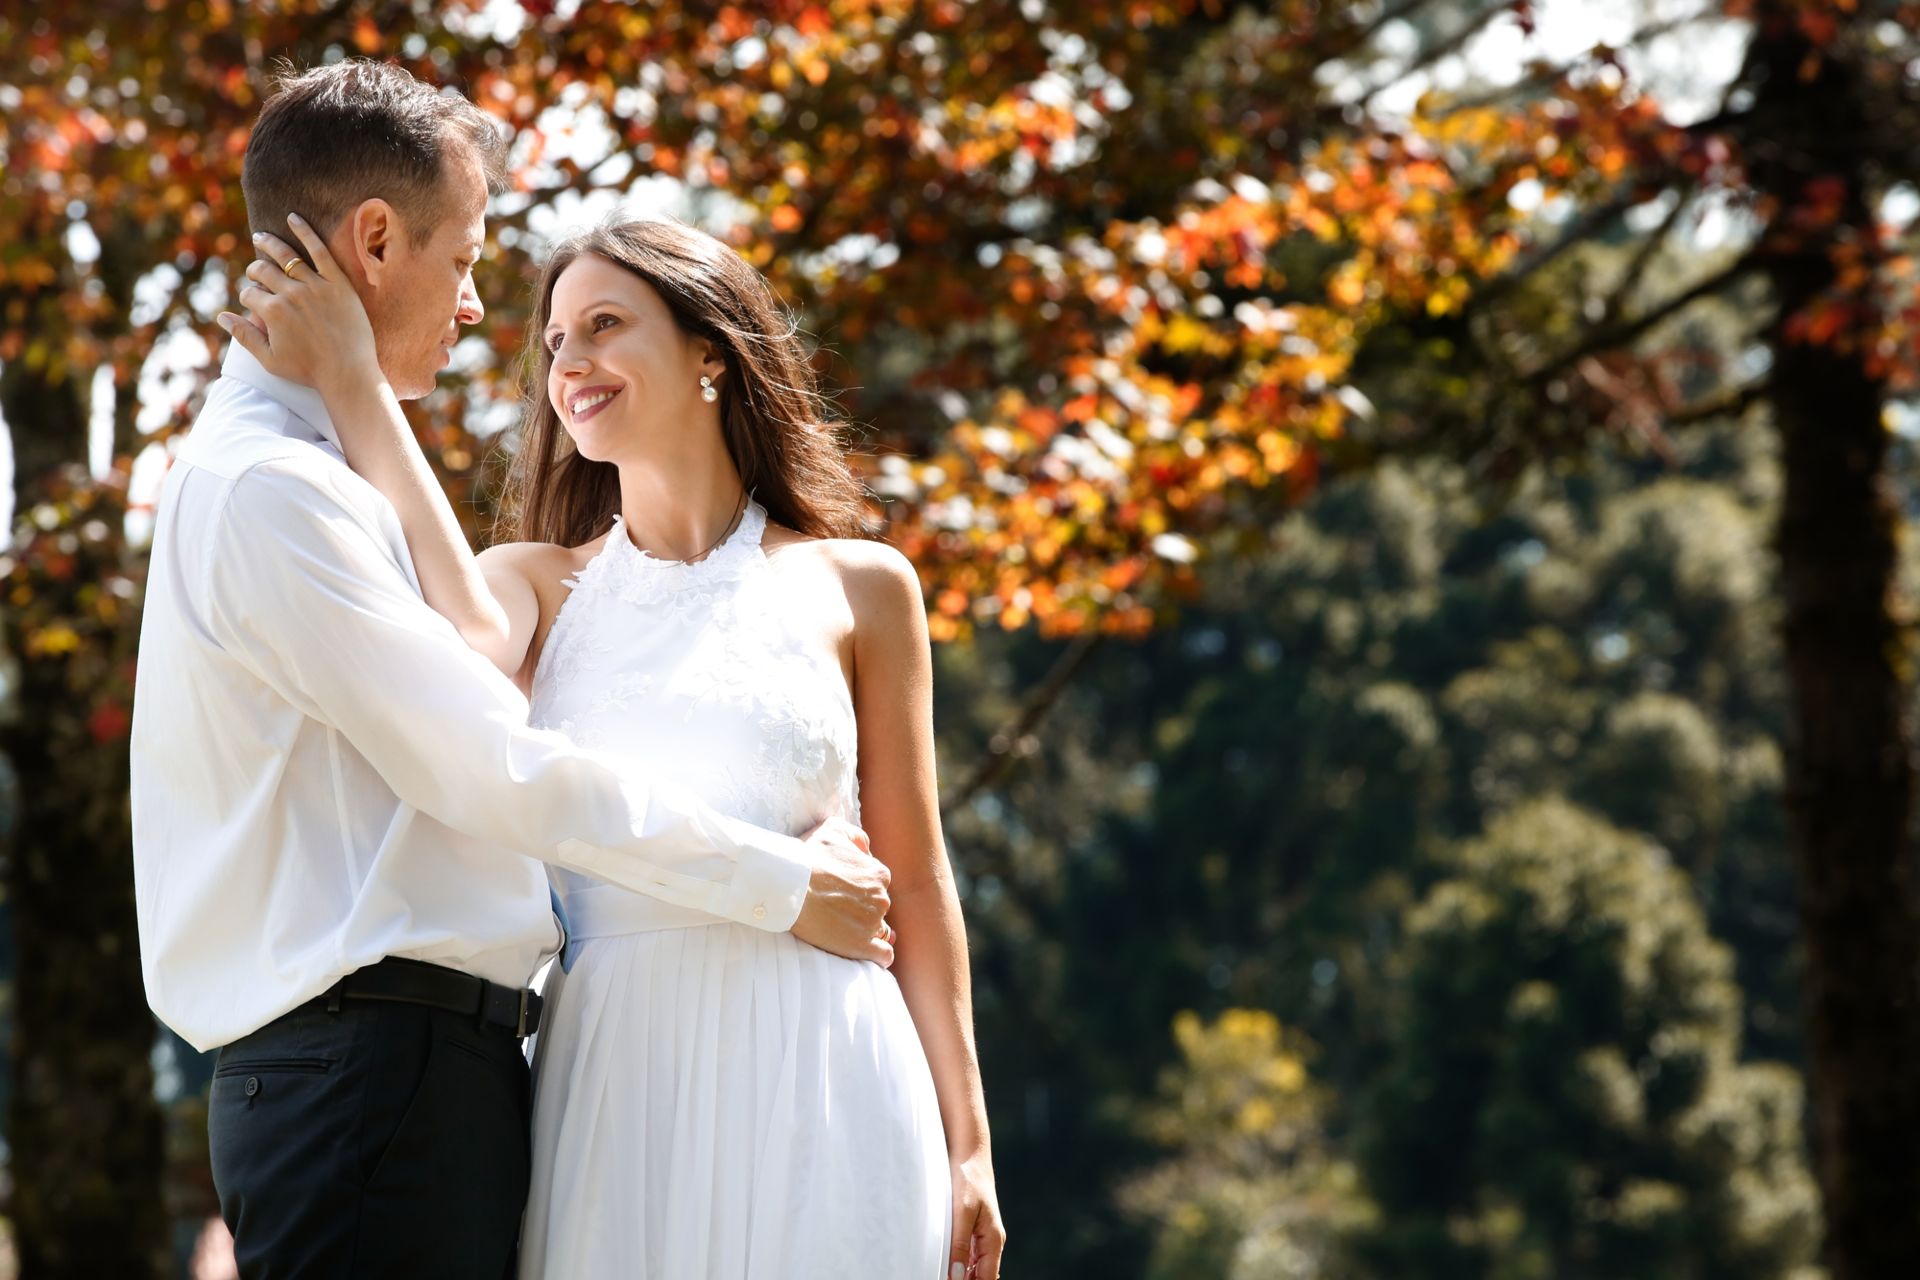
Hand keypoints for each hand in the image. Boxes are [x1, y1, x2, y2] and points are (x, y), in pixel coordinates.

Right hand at [217, 214, 381, 404]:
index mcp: (272, 311)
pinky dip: (305, 232)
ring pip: (286, 256)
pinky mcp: (338, 282)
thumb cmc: (309, 370)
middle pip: (263, 271)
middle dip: (255, 270)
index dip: (248, 297)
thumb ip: (244, 335)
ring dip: (269, 244)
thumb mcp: (270, 359)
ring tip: (261, 237)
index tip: (253, 302)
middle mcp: (291, 294)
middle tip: (255, 271)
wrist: (349, 372)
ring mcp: (315, 286)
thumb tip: (221, 315)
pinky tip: (294, 219)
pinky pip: (320, 250)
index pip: (249, 294)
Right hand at [790, 816, 894, 964]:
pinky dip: (878, 954)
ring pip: (881, 930)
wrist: (788, 887)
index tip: (840, 890)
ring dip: (868, 930)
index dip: (859, 886)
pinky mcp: (862, 946)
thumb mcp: (834, 830)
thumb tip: (866, 850)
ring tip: (845, 929)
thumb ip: (857, 836)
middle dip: (862, 908)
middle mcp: (882, 898)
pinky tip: (866, 951)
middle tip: (837, 908)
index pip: (877, 884)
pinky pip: (883, 954)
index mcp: (879, 874)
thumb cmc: (807, 857)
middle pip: (878, 906)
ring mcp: (873, 924)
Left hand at [950, 1151, 1004, 1279]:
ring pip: (975, 1267)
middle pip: (982, 1276)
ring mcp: (984, 1236)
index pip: (986, 1279)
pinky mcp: (974, 1229)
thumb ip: (960, 1244)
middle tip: (939, 1277)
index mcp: (993, 1239)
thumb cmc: (968, 1179)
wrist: (970, 1154)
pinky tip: (943, 1262)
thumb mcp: (962, 1212)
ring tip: (939, 1272)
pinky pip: (969, 1255)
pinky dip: (959, 1263)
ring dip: (961, 1274)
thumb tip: (957, 1276)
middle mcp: (992, 1241)